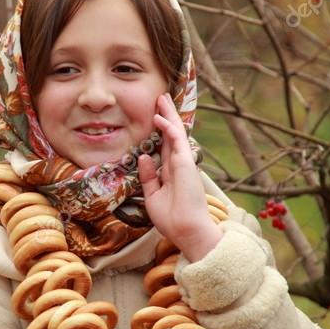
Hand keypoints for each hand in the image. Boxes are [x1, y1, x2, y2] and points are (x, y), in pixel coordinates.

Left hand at [138, 92, 213, 249]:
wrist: (185, 230)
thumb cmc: (171, 218)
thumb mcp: (152, 195)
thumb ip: (148, 176)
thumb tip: (143, 156)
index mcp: (172, 172)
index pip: (165, 146)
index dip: (161, 131)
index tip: (155, 117)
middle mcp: (179, 164)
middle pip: (171, 134)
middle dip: (166, 116)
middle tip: (160, 100)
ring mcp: (183, 162)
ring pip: (176, 132)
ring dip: (168, 114)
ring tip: (162, 98)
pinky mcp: (186, 162)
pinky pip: (176, 139)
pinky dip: (167, 127)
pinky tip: (158, 117)